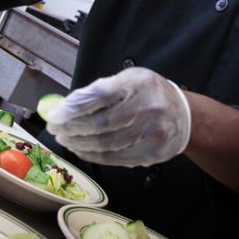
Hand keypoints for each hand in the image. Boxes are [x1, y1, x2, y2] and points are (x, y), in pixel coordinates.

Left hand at [45, 67, 191, 166]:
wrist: (184, 116)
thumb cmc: (148, 95)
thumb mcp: (128, 80)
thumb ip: (100, 90)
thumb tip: (65, 106)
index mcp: (137, 83)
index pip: (99, 95)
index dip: (73, 107)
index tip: (54, 114)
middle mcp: (147, 107)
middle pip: (100, 122)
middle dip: (71, 128)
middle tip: (54, 128)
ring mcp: (151, 132)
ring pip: (106, 143)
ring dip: (79, 143)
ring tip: (64, 139)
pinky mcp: (152, 152)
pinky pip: (115, 158)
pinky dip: (93, 155)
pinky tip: (80, 149)